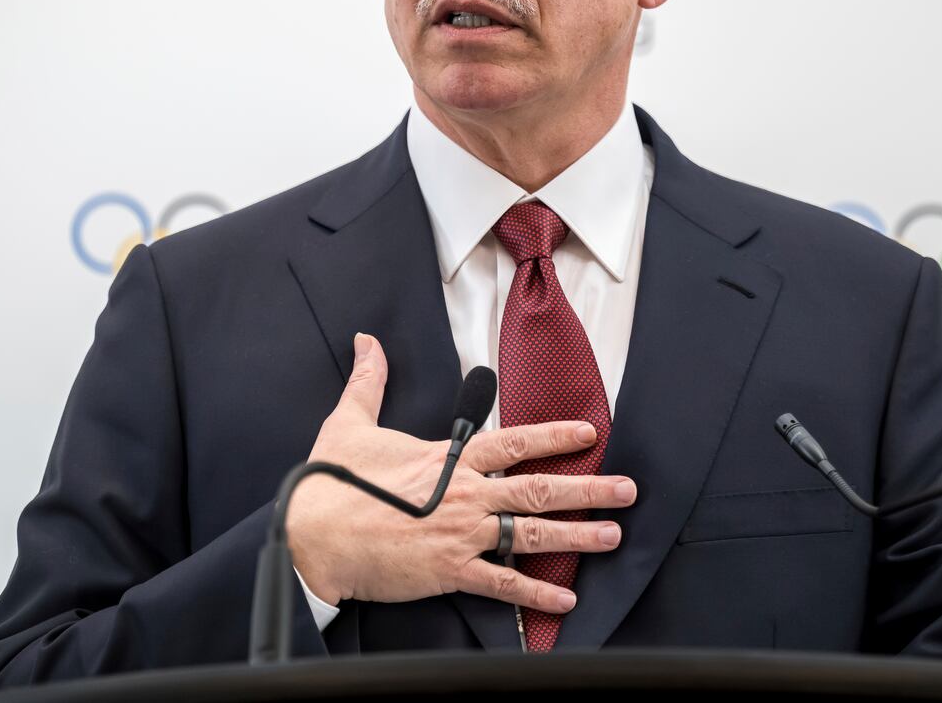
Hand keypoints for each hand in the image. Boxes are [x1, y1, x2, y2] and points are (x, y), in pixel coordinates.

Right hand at [286, 333, 635, 614]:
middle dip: (588, 488)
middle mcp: (464, 495)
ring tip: (612, 536)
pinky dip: (536, 594)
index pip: (513, 441)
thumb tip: (367, 342)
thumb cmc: (331, 483)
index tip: (590, 432)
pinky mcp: (450, 572)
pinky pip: (502, 584)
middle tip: (627, 490)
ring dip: (577, 536)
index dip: (554, 435)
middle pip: (538, 487)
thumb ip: (369, 382)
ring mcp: (461, 535)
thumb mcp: (349, 423)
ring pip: (532, 534)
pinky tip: (566, 599)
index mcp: (447, 459)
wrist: (313, 536)